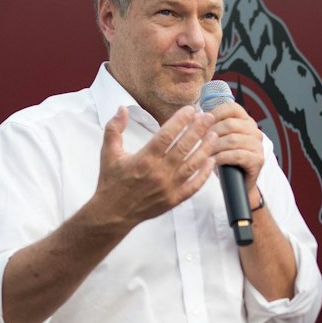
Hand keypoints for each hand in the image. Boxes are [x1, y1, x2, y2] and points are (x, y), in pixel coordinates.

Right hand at [87, 106, 214, 229]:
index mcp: (144, 159)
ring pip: (192, 165)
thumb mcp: (108, 153)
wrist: (113, 213)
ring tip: (213, 135)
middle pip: (184, 147)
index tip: (190, 110)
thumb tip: (122, 108)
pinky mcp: (174, 200)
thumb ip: (114, 129)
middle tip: (209, 117)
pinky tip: (211, 161)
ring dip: (205, 149)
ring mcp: (168, 187)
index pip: (167, 135)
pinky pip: (194, 186)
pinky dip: (204, 174)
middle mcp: (158, 173)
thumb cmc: (111, 181)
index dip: (180, 121)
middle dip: (198, 129)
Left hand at [204, 99, 265, 203]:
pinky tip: (212, 161)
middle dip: (211, 133)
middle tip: (199, 142)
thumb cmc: (225, 160)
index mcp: (246, 121)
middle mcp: (254, 131)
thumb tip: (195, 115)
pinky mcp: (257, 160)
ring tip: (204, 153)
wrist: (237, 184)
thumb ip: (210, 126)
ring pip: (232, 139)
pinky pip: (236, 155)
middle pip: (230, 124)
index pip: (232, 108)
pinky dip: (221, 157)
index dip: (214, 114)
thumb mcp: (217, 139)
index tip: (201, 123)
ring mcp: (258, 145)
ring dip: (214, 146)